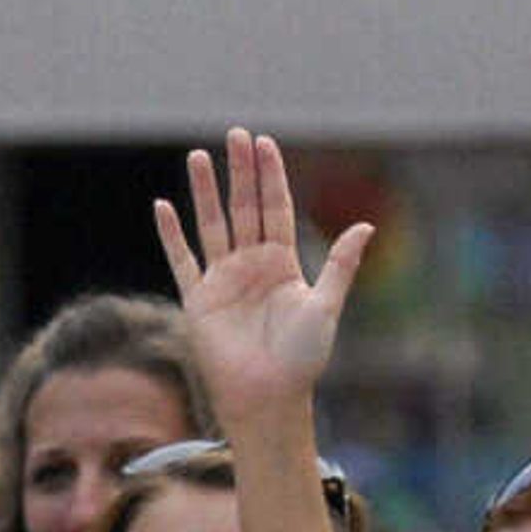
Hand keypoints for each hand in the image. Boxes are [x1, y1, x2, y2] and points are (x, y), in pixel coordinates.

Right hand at [151, 127, 371, 429]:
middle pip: (244, 207)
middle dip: (240, 171)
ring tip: (199, 155)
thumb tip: (367, 226)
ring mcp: (222, 279)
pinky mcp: (198, 299)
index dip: (271, 176)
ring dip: (204, 191)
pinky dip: (171, 235)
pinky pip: (182, 260)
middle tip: (236, 135)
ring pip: (211, 224)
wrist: (269, 396)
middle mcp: (251, 265)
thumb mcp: (326, 306)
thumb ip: (340, 264)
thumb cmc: (302, 358)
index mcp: (282, 263)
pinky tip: (163, 206)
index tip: (265, 143)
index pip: (275, 208)